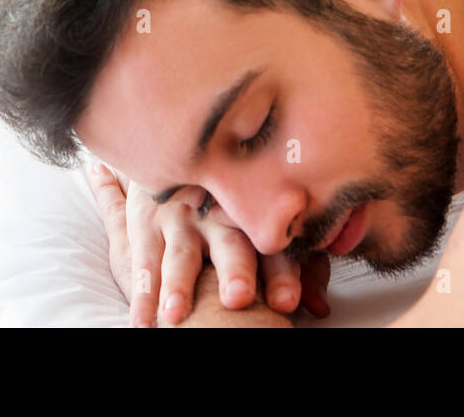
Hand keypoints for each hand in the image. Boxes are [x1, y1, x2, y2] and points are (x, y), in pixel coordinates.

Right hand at [85, 161, 329, 326]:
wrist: (181, 144)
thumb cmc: (236, 197)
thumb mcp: (269, 226)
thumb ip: (301, 268)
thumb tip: (321, 308)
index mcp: (255, 213)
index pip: (274, 247)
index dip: (283, 273)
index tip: (288, 300)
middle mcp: (218, 214)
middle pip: (231, 245)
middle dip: (235, 271)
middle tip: (239, 296)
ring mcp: (180, 219)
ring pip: (181, 255)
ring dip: (179, 285)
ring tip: (176, 313)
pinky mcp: (146, 223)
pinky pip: (143, 262)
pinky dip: (141, 293)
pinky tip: (142, 320)